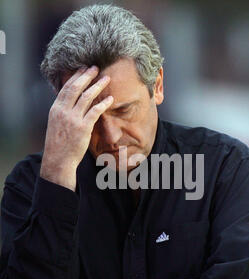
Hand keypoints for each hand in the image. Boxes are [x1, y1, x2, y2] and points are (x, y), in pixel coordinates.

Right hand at [40, 66, 113, 190]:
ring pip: (86, 97)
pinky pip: (95, 112)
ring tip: (106, 78)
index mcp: (56, 109)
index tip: (83, 69)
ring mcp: (73, 119)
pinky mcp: (83, 128)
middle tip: (95, 67)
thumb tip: (72, 103)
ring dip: (97, 86)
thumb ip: (63, 112)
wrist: (58, 159)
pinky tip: (110, 99)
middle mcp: (63, 111)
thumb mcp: (56, 124)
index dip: (75, 77)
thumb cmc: (59, 143)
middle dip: (86, 76)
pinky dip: (103, 104)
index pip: (66, 87)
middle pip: (76, 88)